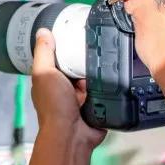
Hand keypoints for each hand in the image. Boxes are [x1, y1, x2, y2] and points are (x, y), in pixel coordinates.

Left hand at [31, 29, 106, 150]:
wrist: (73, 134)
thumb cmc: (54, 103)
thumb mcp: (45, 73)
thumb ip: (44, 53)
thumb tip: (42, 30)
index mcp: (51, 79)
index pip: (60, 58)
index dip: (67, 46)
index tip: (80, 30)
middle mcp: (66, 88)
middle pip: (79, 66)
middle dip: (87, 57)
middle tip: (103, 39)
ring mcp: (83, 98)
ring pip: (95, 77)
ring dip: (101, 69)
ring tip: (115, 50)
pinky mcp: (99, 105)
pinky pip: (107, 89)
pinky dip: (111, 83)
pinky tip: (121, 68)